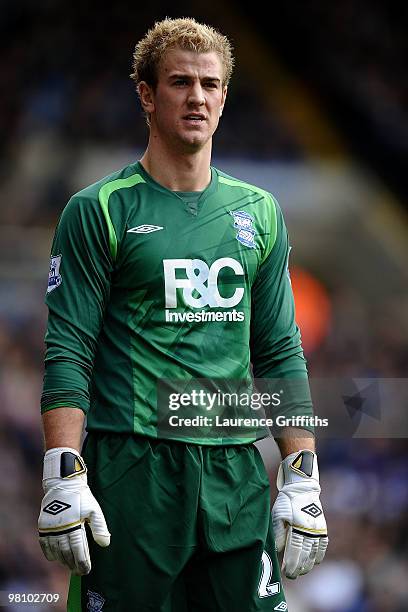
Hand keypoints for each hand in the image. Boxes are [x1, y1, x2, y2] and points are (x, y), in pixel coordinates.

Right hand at [38, 447, 109, 574]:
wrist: (64, 482)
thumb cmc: (82, 497)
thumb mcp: (94, 510)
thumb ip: (99, 528)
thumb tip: (105, 544)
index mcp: (74, 525)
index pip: (78, 550)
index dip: (82, 562)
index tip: (86, 570)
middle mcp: (61, 529)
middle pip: (66, 553)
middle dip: (72, 564)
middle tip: (78, 571)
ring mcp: (50, 527)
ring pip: (55, 550)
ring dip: (62, 560)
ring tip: (69, 566)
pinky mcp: (43, 525)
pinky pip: (44, 543)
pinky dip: (49, 553)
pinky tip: (55, 558)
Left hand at [272, 450, 327, 578]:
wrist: (303, 488)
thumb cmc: (287, 501)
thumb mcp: (279, 515)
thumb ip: (279, 533)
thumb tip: (280, 551)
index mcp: (298, 527)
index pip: (295, 551)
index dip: (291, 564)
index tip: (287, 573)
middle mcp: (310, 531)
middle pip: (306, 555)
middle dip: (299, 568)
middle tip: (292, 576)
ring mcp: (318, 530)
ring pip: (315, 553)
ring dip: (308, 565)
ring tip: (301, 571)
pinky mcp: (323, 528)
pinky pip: (323, 546)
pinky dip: (319, 555)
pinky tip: (315, 562)